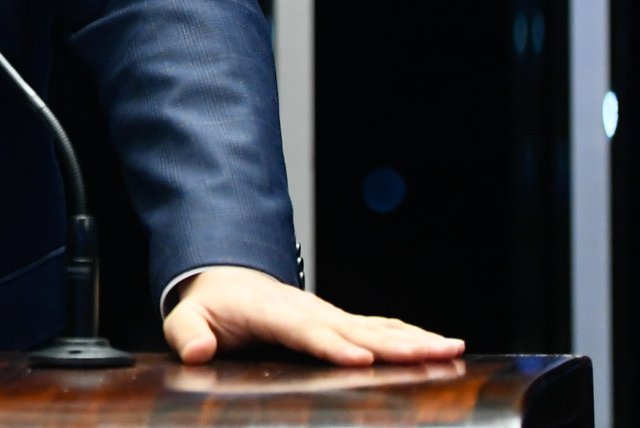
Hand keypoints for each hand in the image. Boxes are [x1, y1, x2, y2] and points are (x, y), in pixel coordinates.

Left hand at [162, 265, 463, 366]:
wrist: (223, 279)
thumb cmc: (209, 306)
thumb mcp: (187, 320)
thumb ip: (187, 335)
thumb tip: (197, 351)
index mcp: (272, 313)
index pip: (306, 332)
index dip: (332, 346)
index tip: (361, 360)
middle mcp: (308, 310)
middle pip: (356, 330)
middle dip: (396, 344)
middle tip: (434, 354)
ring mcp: (328, 314)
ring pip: (377, 328)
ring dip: (415, 339)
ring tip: (452, 349)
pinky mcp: (340, 322)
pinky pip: (380, 328)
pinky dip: (411, 336)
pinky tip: (440, 347)